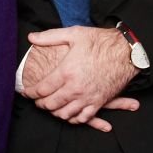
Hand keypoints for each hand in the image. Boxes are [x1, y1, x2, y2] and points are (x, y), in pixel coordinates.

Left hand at [22, 26, 138, 131]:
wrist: (126, 51)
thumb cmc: (100, 41)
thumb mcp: (74, 34)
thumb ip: (50, 36)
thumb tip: (31, 37)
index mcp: (66, 71)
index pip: (42, 89)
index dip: (31, 93)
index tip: (26, 92)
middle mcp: (75, 88)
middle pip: (50, 104)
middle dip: (40, 104)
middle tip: (36, 101)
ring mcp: (88, 97)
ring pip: (64, 114)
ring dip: (54, 112)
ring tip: (50, 106)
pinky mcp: (99, 102)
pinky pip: (82, 118)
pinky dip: (72, 119)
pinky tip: (68, 113)